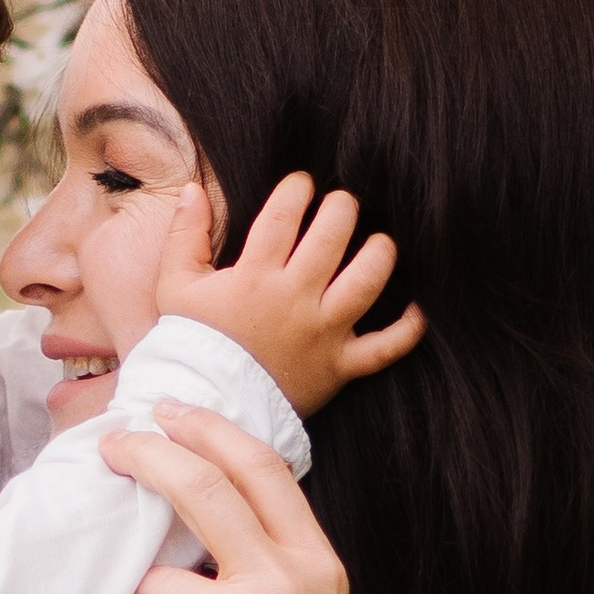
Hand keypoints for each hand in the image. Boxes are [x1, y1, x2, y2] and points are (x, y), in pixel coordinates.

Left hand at [102, 404, 375, 593]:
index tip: (169, 411)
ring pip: (151, 586)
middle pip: (202, 487)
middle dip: (147, 455)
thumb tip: (194, 512)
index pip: (261, 469)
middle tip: (114, 446)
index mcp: (316, 569)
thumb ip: (269, 569)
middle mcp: (286, 587)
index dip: (209, 430)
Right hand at [155, 174, 424, 418]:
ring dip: (380, 253)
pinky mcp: (339, 367)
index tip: (301, 185)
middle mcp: (294, 301)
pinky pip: (385, 348)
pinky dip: (407, 329)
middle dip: (342, 209)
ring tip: (379, 242)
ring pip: (366, 283)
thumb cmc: (192, 344)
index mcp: (254, 278)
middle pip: (333, 237)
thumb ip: (185, 234)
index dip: (297, 189)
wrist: (207, 408)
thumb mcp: (175, 286)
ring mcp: (321, 335)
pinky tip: (418, 308)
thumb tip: (193, 188)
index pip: (284, 215)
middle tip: (342, 205)